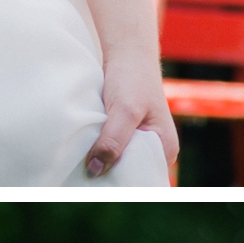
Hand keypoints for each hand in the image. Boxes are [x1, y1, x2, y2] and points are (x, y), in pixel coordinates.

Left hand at [87, 55, 177, 181]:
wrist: (127, 52)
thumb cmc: (132, 77)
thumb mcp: (124, 110)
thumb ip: (113, 140)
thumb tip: (95, 170)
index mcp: (164, 149)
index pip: (143, 179)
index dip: (121, 185)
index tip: (96, 189)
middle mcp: (154, 149)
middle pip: (129, 174)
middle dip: (108, 177)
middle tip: (81, 183)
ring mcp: (138, 142)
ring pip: (116, 163)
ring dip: (99, 164)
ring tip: (79, 172)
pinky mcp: (123, 134)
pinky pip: (110, 151)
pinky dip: (96, 152)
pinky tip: (82, 156)